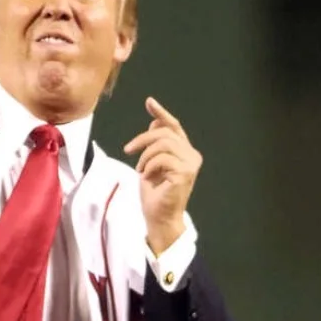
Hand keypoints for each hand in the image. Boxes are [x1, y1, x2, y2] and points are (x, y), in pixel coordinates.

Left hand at [124, 97, 202, 255]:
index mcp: (185, 152)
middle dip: (143, 138)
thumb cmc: (155, 195)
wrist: (159, 218)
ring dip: (145, 156)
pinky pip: (162, 158)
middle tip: (128, 150)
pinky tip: (146, 177)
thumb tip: (155, 122)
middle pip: (165, 132)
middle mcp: (192, 155)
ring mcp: (191, 164)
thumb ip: (155, 145)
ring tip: (140, 170)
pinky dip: (149, 166)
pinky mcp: (185, 173)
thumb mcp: (150, 164)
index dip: (161, 113)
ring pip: (163, 143)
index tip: (149, 102)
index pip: (174, 126)